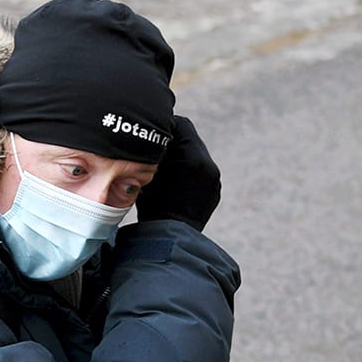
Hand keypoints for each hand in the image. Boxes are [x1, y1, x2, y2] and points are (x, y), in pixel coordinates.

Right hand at [134, 114, 220, 229]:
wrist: (170, 237)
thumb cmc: (151, 205)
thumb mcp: (147, 170)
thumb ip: (152, 149)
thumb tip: (150, 136)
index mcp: (192, 155)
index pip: (180, 124)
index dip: (164, 126)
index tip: (152, 132)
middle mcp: (208, 164)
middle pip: (190, 138)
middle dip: (174, 141)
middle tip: (157, 147)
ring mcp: (214, 178)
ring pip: (197, 154)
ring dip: (183, 155)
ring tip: (166, 166)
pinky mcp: (214, 190)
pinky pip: (202, 171)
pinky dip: (190, 171)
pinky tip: (176, 181)